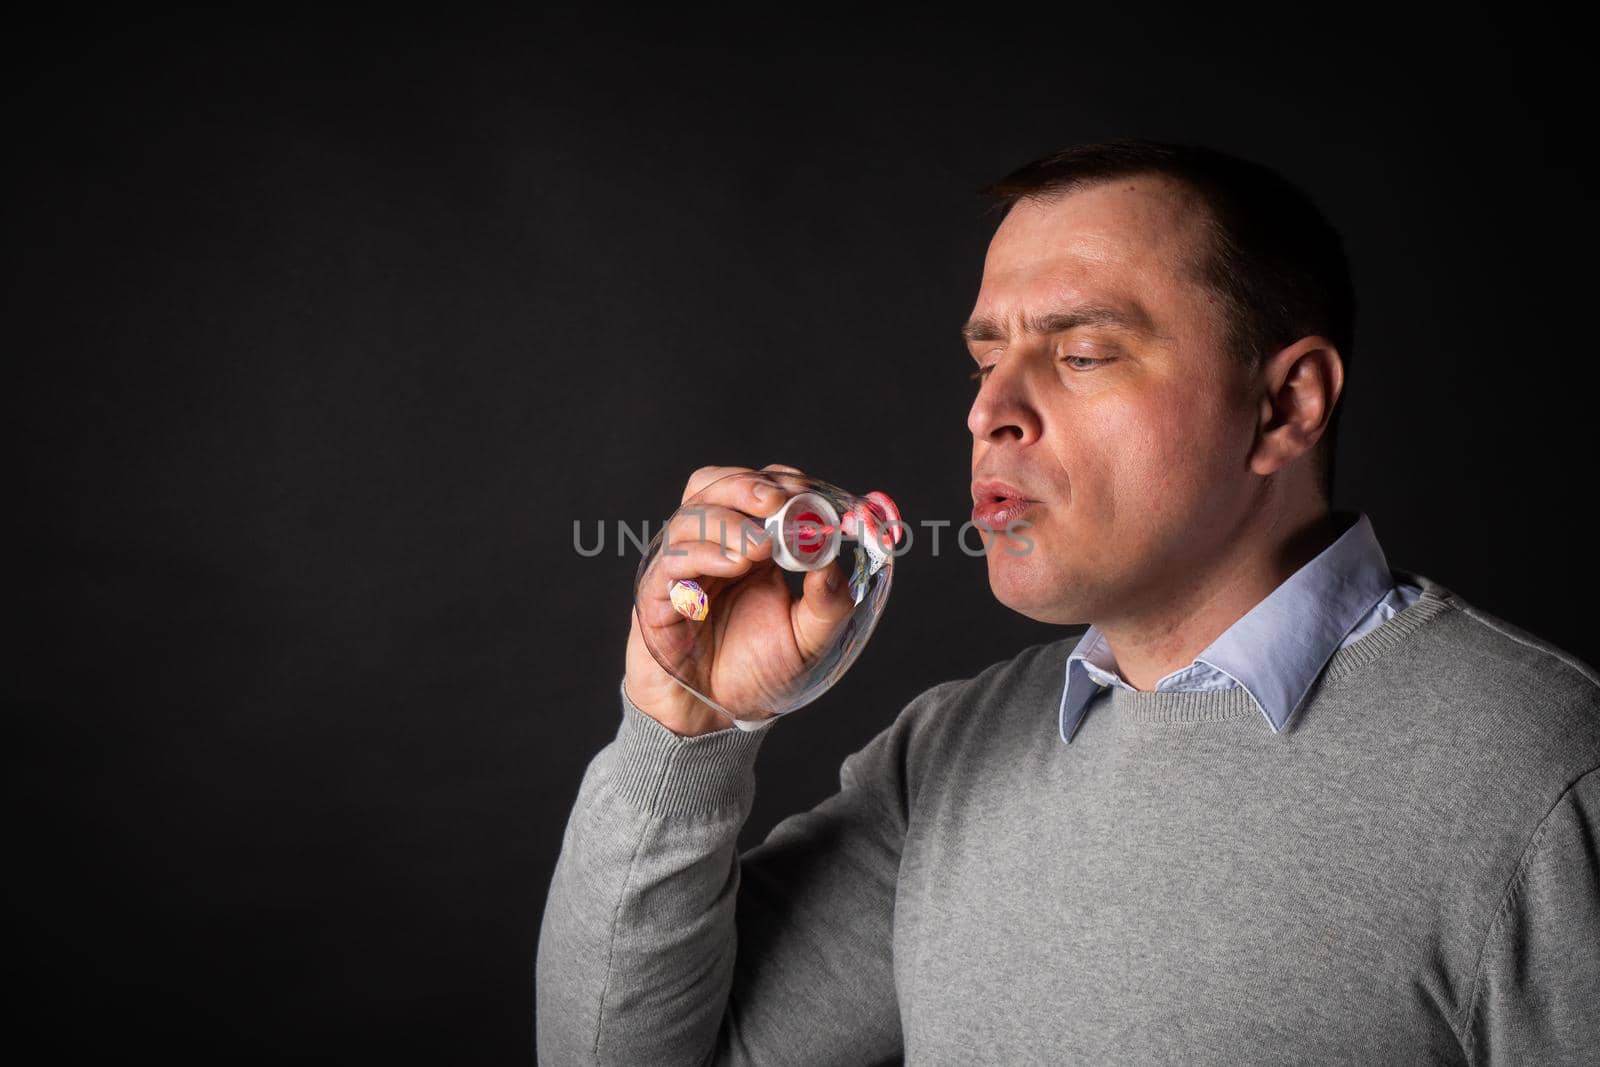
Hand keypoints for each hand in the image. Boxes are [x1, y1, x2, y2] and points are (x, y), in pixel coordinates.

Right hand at [624, 464, 855, 736]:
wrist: (714, 715)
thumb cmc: (757, 671)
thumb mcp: (809, 638)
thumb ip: (828, 601)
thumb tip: (834, 557)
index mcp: (751, 543)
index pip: (757, 489)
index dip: (779, 483)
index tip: (807, 496)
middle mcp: (713, 545)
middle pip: (716, 486)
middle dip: (747, 487)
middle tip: (777, 503)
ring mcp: (681, 565)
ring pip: (690, 516)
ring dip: (728, 522)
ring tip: (759, 548)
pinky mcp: (656, 593)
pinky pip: (670, 561)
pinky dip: (703, 554)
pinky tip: (733, 566)